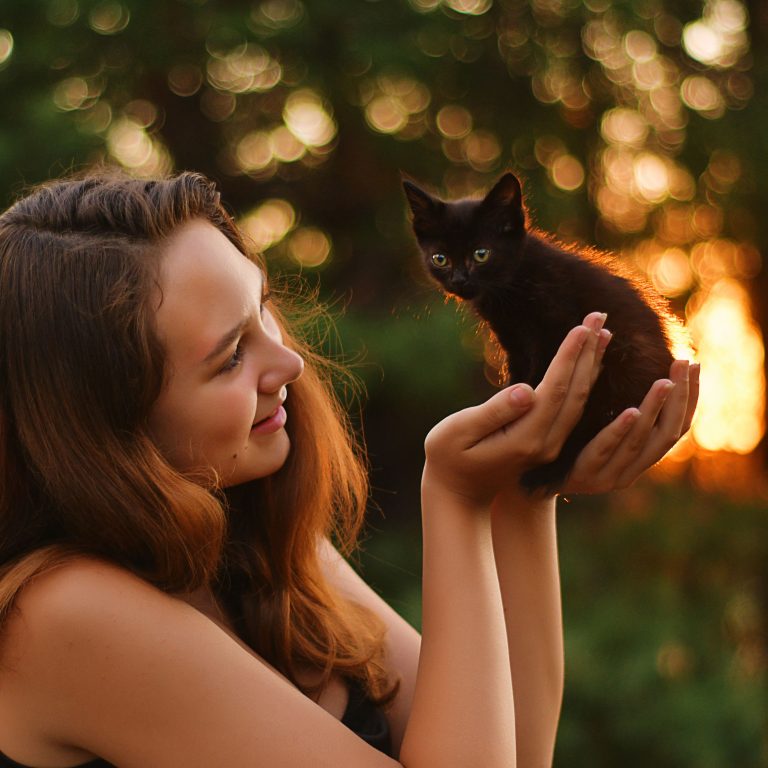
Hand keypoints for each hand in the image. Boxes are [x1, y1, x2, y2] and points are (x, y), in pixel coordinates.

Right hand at [422, 312, 610, 507]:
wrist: (458, 493)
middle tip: (599, 315)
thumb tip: (525, 390)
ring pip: (579, 401)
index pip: (554, 391)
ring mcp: (549, 446)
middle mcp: (545, 444)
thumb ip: (493, 412)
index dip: (568, 358)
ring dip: (591, 365)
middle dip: (587, 353)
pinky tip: (590, 363)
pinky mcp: (548, 443)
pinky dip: (583, 381)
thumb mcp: (458, 433)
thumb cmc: (448, 458)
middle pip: (574, 394)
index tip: (581, 327)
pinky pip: (573, 409)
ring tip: (603, 331)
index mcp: (525, 439)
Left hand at [562, 359, 699, 494]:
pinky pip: (604, 450)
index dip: (689, 398)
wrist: (529, 478)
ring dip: (654, 409)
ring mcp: (608, 476)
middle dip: (679, 398)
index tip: (695, 364)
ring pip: (639, 441)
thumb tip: (627, 348)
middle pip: (667, 434)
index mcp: (639, 458)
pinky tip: (631, 411)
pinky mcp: (583, 475)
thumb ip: (615, 399)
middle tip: (683, 364)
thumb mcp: (595, 421)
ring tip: (665, 382)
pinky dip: (620, 431)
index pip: (677, 427)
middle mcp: (631, 470)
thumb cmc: (565, 444)